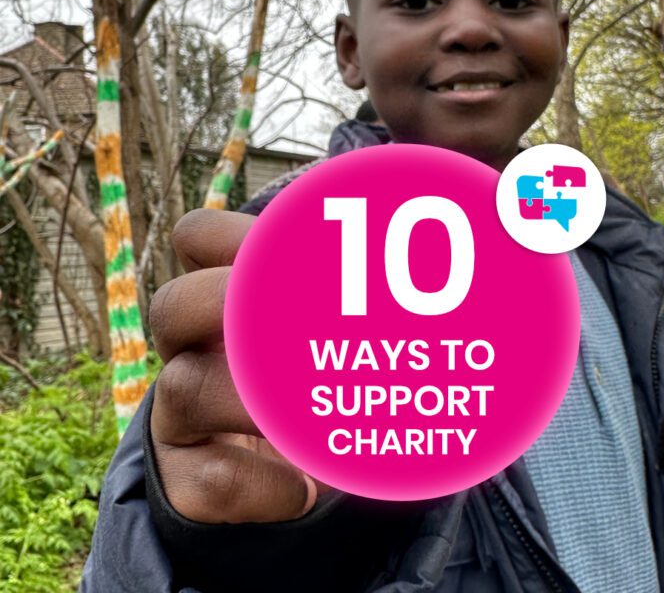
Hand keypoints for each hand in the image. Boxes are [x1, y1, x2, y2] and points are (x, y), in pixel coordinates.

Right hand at [149, 208, 324, 522]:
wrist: (271, 472)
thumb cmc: (313, 379)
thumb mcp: (324, 331)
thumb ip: (350, 297)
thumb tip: (433, 257)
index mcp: (222, 298)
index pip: (197, 238)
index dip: (228, 234)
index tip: (291, 248)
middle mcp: (188, 348)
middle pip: (170, 305)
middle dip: (226, 303)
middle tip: (292, 317)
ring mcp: (178, 413)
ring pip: (182, 388)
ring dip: (255, 400)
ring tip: (315, 413)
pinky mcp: (182, 476)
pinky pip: (206, 478)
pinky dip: (263, 483)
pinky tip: (307, 488)